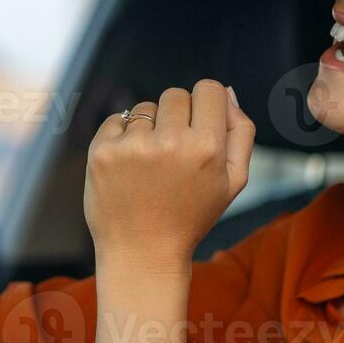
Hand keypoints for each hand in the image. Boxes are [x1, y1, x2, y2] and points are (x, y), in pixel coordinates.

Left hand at [84, 79, 256, 269]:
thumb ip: (241, 133)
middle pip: (176, 95)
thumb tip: (227, 92)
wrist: (143, 253)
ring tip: (150, 167)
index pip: (208, 89)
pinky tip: (128, 169)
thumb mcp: (233, 182)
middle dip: (176, 118)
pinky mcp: (102, 151)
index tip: (197, 127)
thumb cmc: (190, 217)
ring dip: (148, 129)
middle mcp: (170, 142)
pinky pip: (116, 120)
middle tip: (172, 156)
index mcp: (207, 148)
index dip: (204, 105)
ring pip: (145, 108)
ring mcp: (133, 146)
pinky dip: (122, 138)